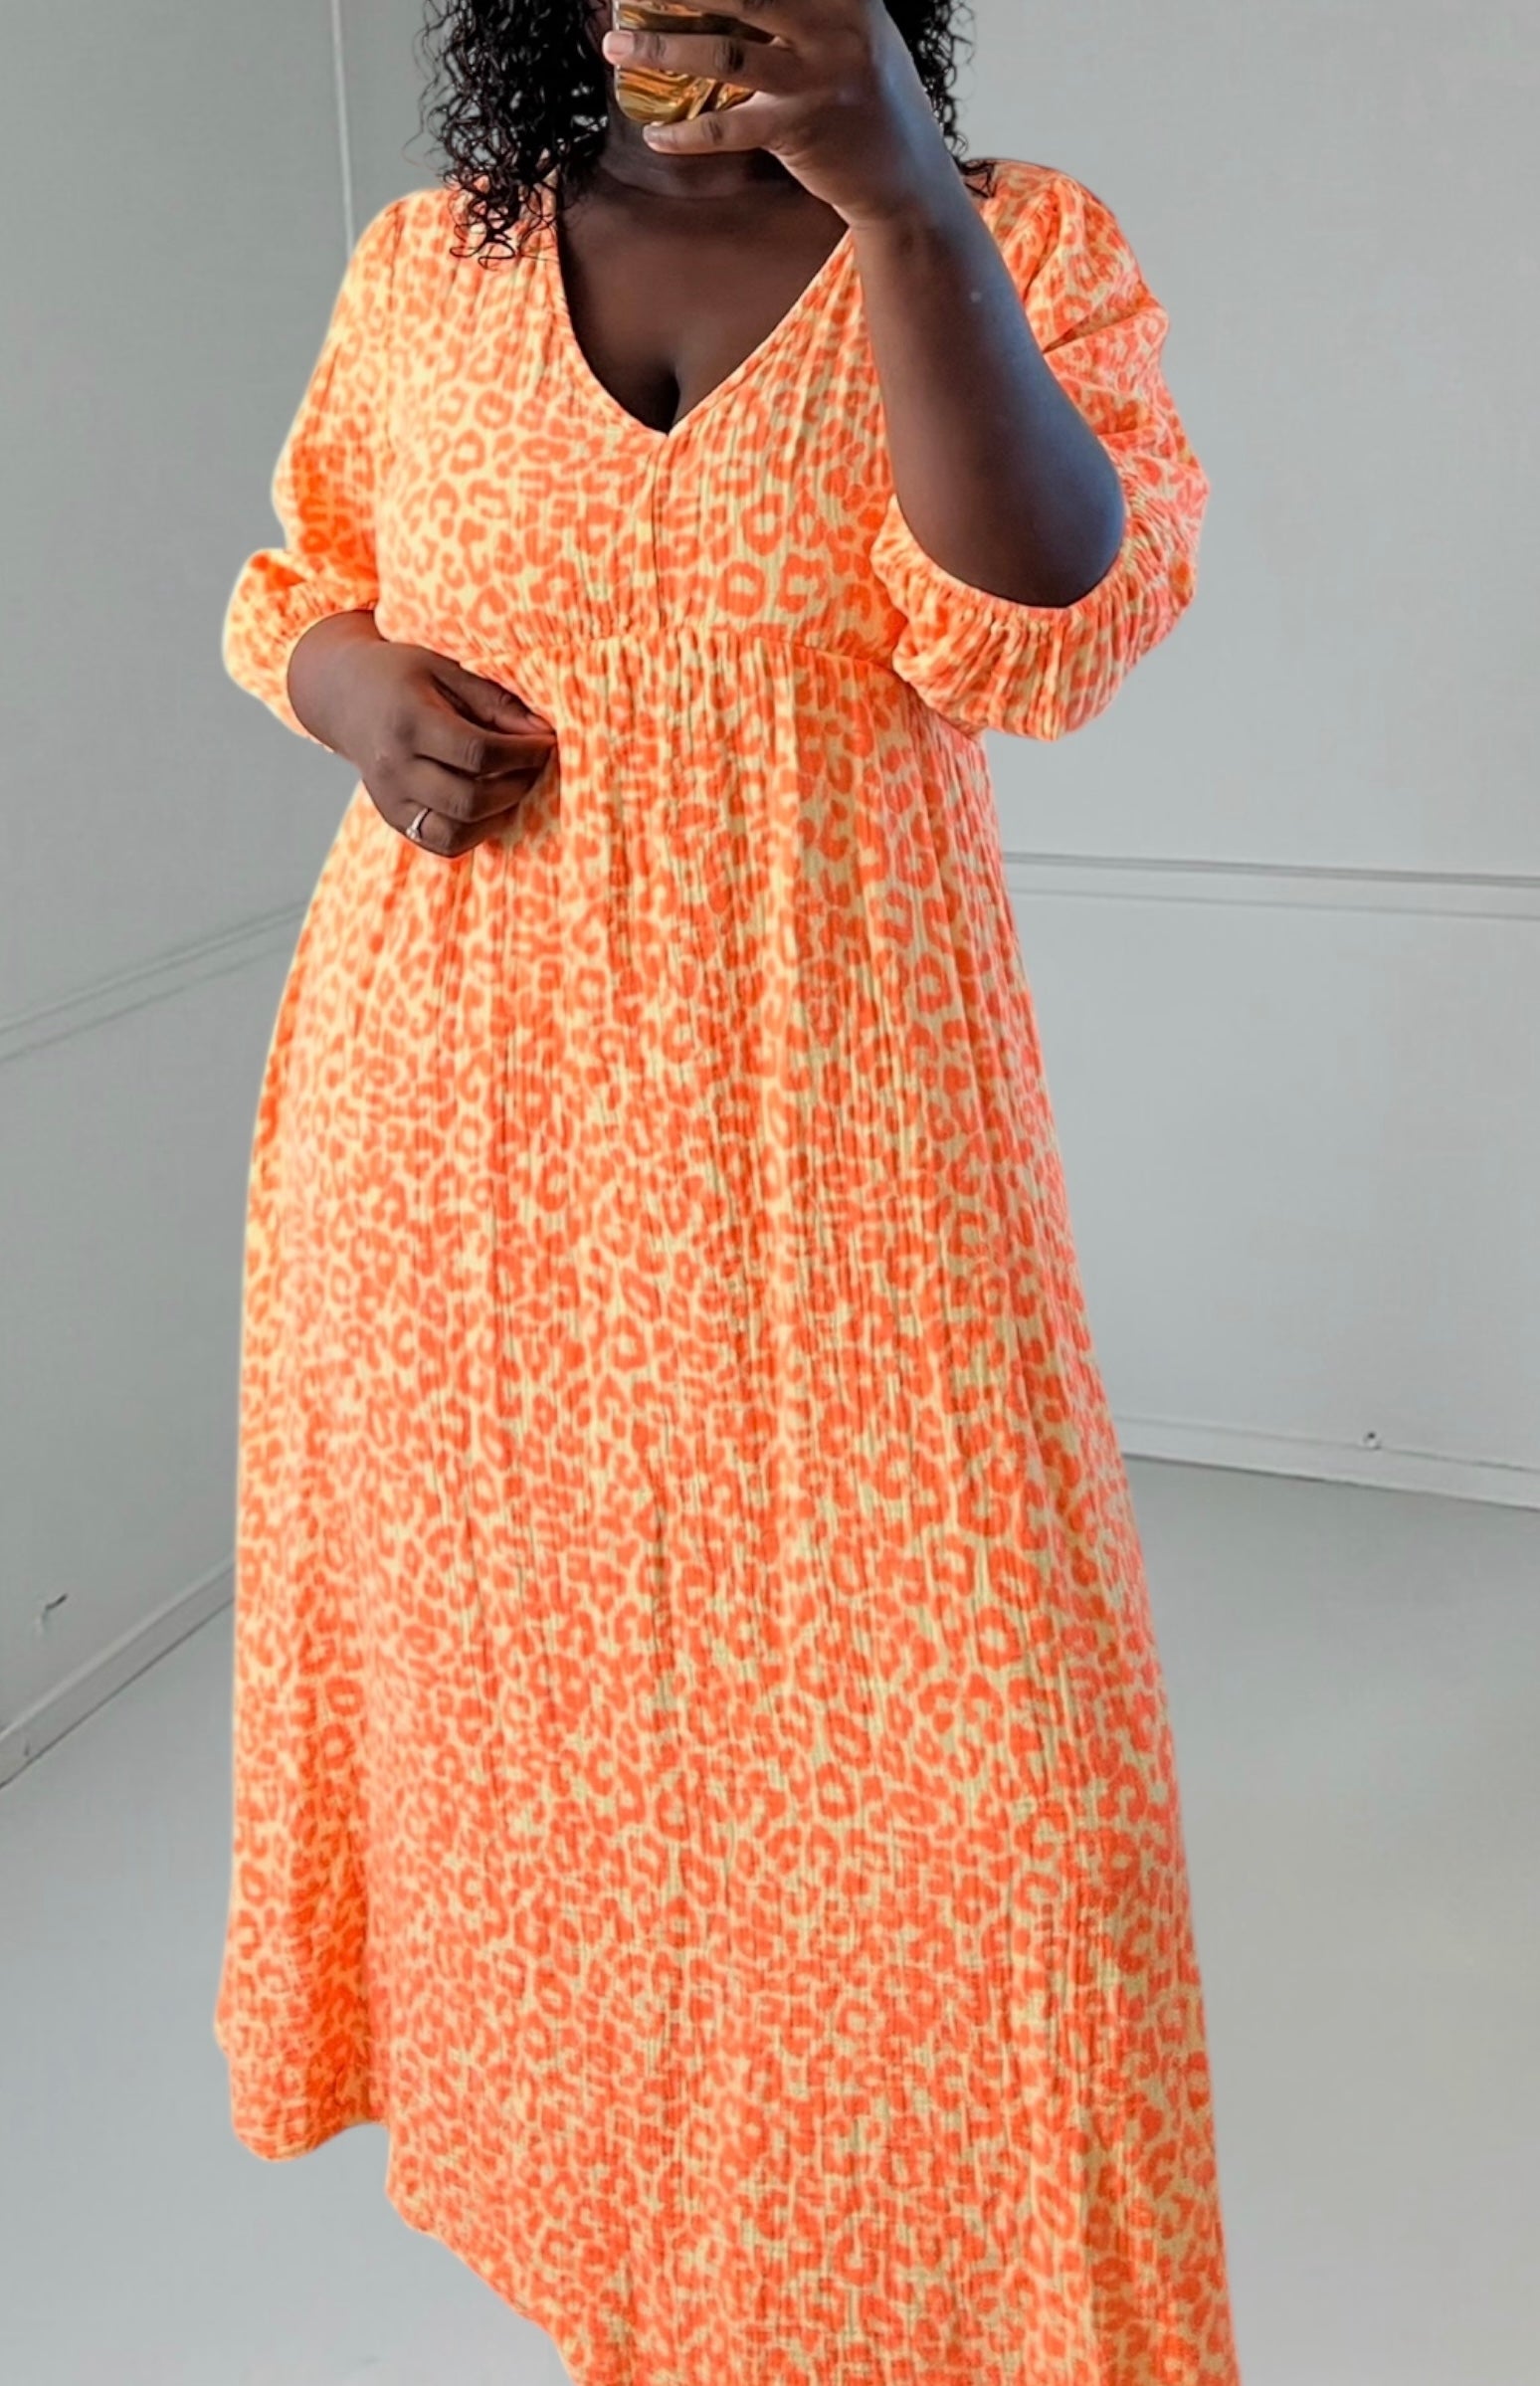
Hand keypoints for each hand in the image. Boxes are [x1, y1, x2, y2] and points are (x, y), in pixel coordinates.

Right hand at [286, 613, 557, 857]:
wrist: (344, 694)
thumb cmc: (401, 676)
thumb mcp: (447, 669)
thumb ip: (494, 702)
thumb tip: (541, 732)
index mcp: (409, 721)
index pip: (477, 752)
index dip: (522, 753)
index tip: (545, 742)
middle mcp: (394, 767)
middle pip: (469, 799)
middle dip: (516, 786)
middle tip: (535, 766)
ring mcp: (390, 799)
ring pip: (456, 832)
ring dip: (498, 815)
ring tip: (514, 786)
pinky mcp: (394, 818)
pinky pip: (442, 842)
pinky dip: (475, 831)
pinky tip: (490, 805)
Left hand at [599, 0, 956, 227]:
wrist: (906, 175)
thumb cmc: (866, 96)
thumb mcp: (850, 30)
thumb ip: (803, 7)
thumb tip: (717, 3)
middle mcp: (835, 26)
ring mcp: (819, 79)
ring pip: (725, 56)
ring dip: (661, 50)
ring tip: (614, 46)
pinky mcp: (803, 131)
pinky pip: (731, 129)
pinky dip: (687, 134)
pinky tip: (655, 134)